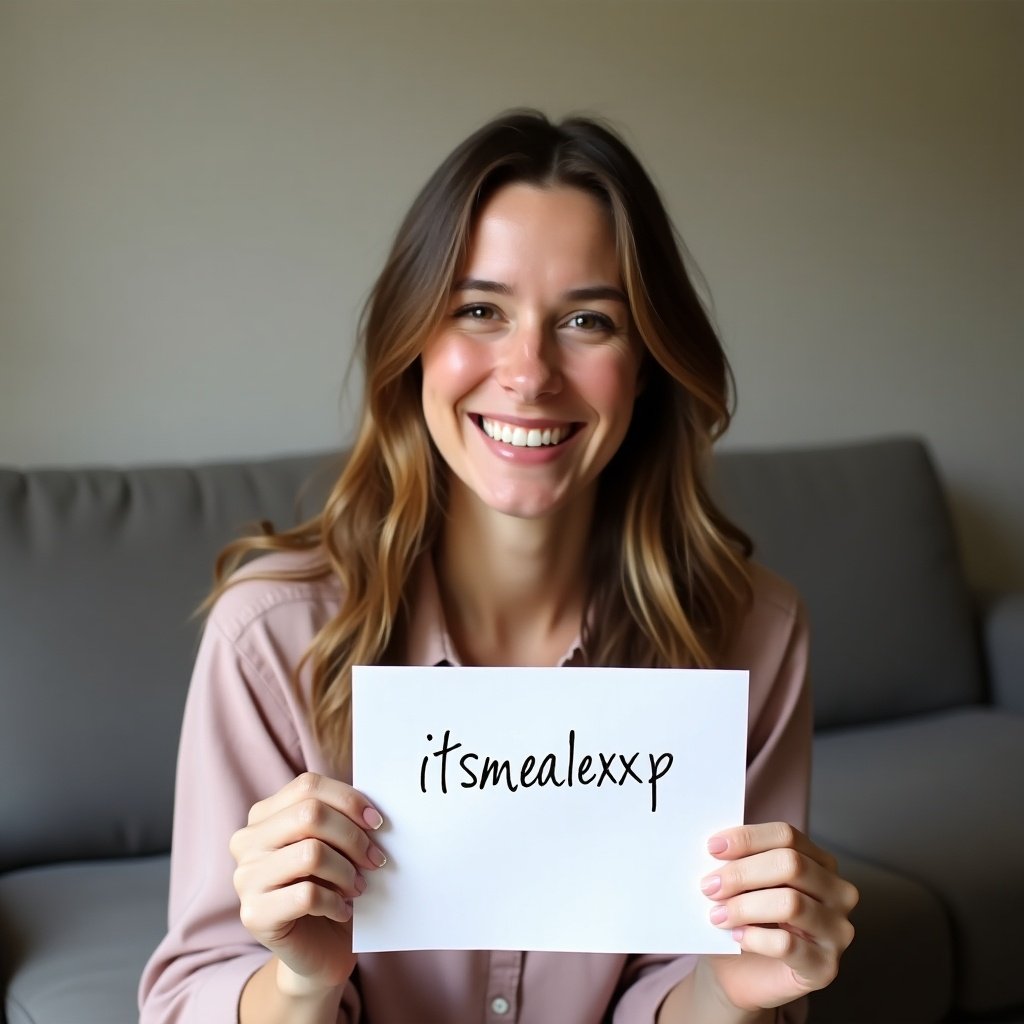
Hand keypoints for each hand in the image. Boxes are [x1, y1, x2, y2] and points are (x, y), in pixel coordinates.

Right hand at [229, 772, 387, 994]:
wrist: (317, 949)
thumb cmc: (329, 886)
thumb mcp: (334, 845)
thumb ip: (341, 819)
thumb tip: (371, 810)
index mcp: (264, 815)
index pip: (308, 786)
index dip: (348, 800)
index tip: (377, 822)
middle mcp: (247, 842)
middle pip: (310, 815)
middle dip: (352, 836)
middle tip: (374, 860)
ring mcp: (245, 878)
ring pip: (311, 854)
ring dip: (346, 872)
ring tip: (358, 887)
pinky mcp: (253, 915)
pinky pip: (307, 896)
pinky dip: (335, 902)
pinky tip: (342, 910)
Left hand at [697, 822, 857, 1011]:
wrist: (742, 973)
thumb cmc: (745, 919)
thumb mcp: (745, 884)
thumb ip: (740, 861)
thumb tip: (717, 847)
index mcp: (820, 862)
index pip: (787, 836)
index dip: (748, 838)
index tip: (712, 847)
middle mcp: (838, 892)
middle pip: (791, 864)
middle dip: (743, 873)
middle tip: (709, 886)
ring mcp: (837, 930)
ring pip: (791, 903)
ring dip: (744, 907)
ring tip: (716, 914)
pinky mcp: (825, 966)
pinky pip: (788, 944)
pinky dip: (755, 938)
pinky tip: (736, 937)